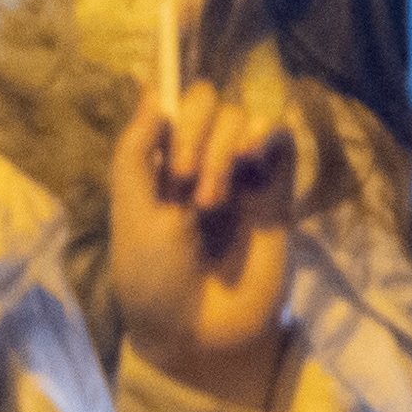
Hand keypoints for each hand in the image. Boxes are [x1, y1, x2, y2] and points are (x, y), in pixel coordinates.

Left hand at [103, 81, 302, 409]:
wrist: (197, 331)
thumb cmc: (154, 277)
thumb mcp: (131, 211)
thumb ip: (135, 150)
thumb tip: (151, 91)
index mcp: (160, 163)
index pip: (170, 103)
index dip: (168, 88)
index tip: (159, 80)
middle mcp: (201, 160)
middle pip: (206, 100)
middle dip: (193, 128)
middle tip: (183, 180)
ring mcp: (240, 173)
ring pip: (240, 114)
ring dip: (221, 146)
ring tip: (210, 201)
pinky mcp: (276, 190)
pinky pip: (280, 134)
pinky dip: (265, 131)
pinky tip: (249, 159)